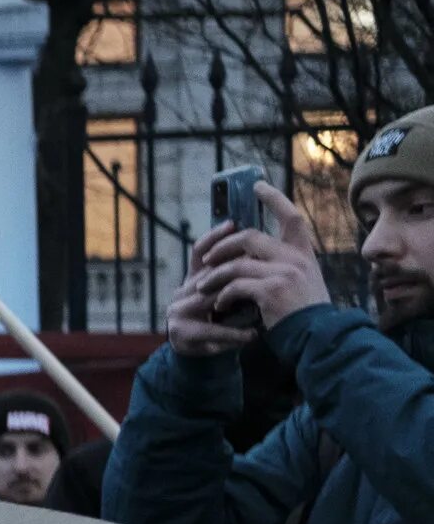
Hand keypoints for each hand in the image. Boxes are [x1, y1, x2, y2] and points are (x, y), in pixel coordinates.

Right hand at [166, 220, 258, 354]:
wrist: (200, 360)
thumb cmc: (220, 324)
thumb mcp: (227, 296)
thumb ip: (236, 276)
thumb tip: (262, 249)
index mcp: (195, 280)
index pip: (199, 252)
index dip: (213, 237)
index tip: (232, 223)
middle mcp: (183, 291)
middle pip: (207, 273)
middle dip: (234, 269)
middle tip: (262, 266)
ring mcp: (178, 311)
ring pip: (210, 300)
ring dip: (238, 302)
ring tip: (263, 302)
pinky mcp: (182, 332)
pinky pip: (212, 331)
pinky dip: (234, 334)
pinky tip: (253, 335)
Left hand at [196, 186, 331, 332]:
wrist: (319, 337)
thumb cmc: (307, 315)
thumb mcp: (304, 283)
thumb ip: (285, 266)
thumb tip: (252, 256)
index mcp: (304, 254)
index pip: (292, 217)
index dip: (274, 198)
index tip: (257, 186)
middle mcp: (296, 259)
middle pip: (250, 237)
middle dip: (223, 247)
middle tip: (208, 259)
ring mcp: (284, 272)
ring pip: (236, 263)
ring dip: (215, 276)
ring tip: (203, 287)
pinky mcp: (271, 289)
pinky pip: (235, 285)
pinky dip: (222, 295)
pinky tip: (220, 305)